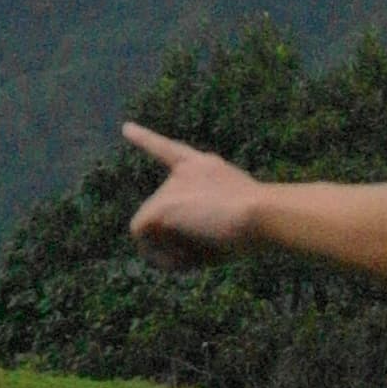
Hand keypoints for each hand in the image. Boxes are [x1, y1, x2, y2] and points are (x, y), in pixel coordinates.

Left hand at [124, 125, 263, 262]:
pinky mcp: (160, 208)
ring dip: (167, 247)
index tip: (126, 128)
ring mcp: (170, 187)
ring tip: (196, 256)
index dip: (145, 139)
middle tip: (198, 255)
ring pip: (151, 226)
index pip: (169, 150)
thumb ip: (203, 225)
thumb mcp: (230, 218)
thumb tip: (177, 246)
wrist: (260, 213)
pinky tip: (181, 259)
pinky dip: (155, 254)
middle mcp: (182, 172)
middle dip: (172, 237)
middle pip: (161, 211)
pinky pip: (142, 236)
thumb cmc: (256, 222)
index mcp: (203, 166)